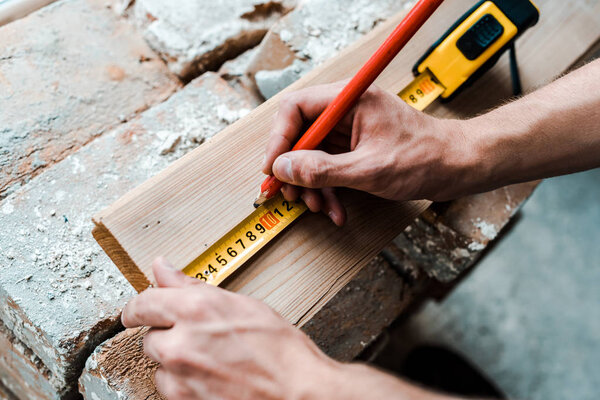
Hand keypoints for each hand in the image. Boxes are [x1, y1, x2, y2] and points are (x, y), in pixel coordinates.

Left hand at [121, 258, 342, 399]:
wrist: (297, 392)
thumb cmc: (280, 349)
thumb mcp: (241, 304)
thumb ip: (192, 286)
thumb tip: (163, 268)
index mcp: (196, 308)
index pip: (144, 303)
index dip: (138, 308)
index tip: (137, 311)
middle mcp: (182, 342)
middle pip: (150, 337)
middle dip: (168, 335)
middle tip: (198, 336)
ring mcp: (181, 376)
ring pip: (160, 364)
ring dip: (175, 360)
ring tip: (210, 358)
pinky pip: (169, 387)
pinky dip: (183, 381)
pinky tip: (211, 375)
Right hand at [263, 82, 475, 224]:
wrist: (457, 167)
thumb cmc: (425, 159)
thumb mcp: (369, 169)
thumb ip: (322, 170)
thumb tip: (283, 169)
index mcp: (350, 99)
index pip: (296, 108)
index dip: (278, 139)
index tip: (273, 170)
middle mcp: (346, 109)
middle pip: (300, 134)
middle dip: (294, 169)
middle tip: (291, 195)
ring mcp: (350, 129)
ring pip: (312, 155)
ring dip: (311, 185)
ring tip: (318, 207)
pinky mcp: (355, 147)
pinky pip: (329, 167)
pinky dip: (328, 189)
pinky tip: (335, 209)